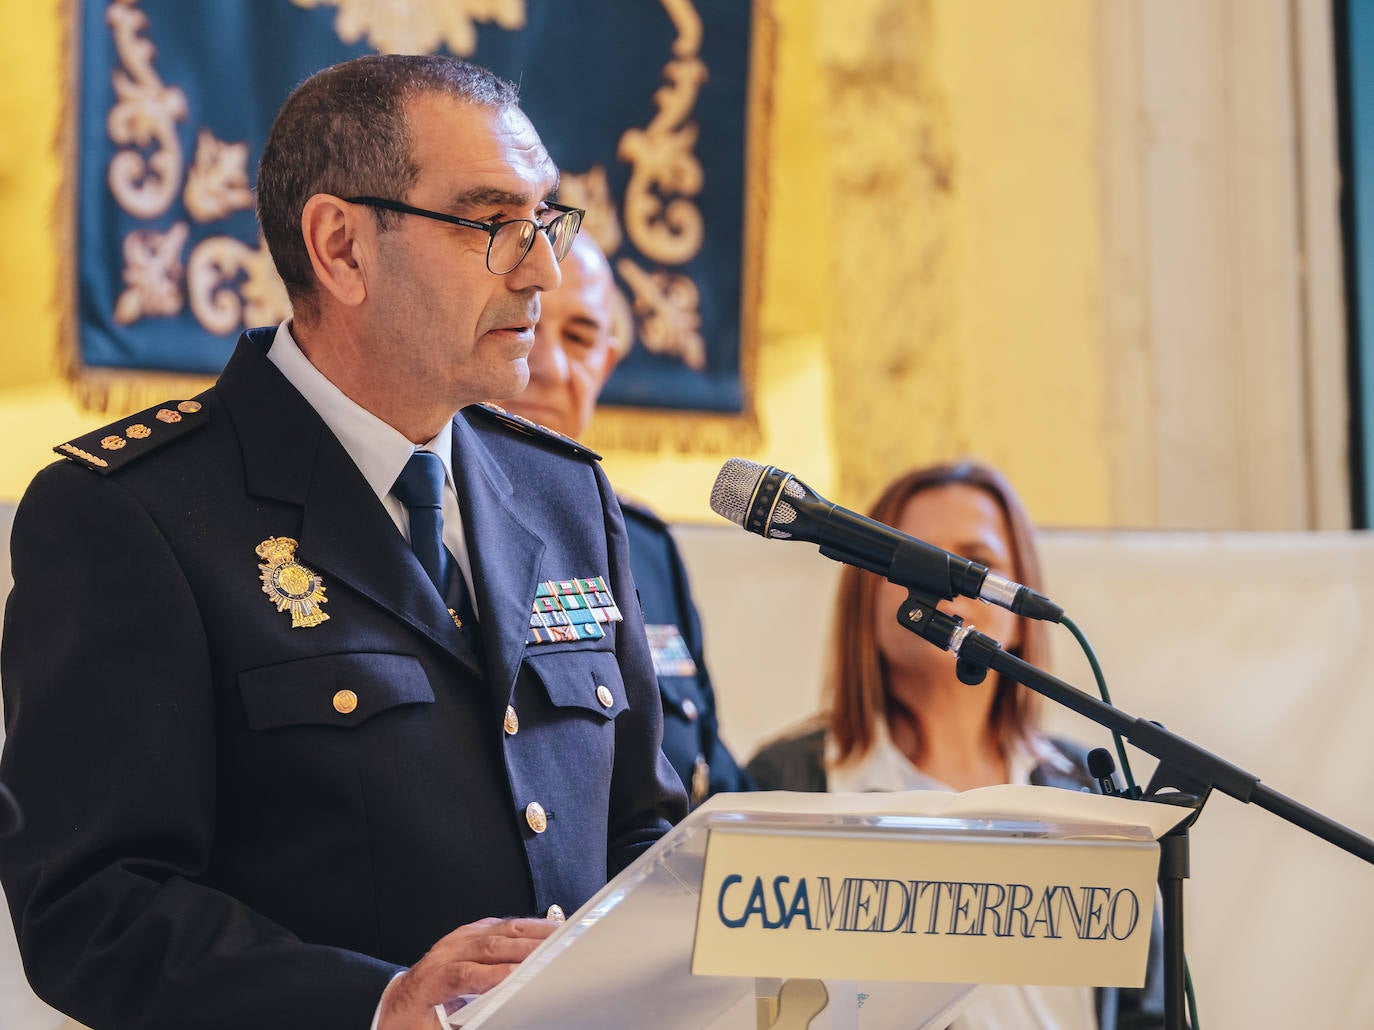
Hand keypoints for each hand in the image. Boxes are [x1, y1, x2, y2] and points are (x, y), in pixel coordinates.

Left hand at [377, 916, 556, 1029]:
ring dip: (528, 931)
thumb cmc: (413, 1022)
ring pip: (497, 929)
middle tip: (552, 952)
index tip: (521, 977)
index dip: (495, 975)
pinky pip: (497, 924)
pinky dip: (521, 926)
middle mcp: (444, 953)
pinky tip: (539, 928)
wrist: (396, 1007)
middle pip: (488, 945)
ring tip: (556, 935)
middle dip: (523, 948)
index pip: (466, 973)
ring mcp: (455, 940)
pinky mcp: (466, 934)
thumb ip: (465, 1023)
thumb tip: (496, 1019)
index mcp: (432, 979)